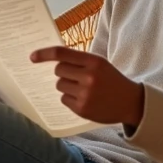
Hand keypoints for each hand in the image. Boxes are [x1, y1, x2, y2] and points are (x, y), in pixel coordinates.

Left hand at [30, 46, 144, 127]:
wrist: (131, 102)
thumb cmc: (111, 79)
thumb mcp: (100, 64)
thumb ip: (78, 60)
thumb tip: (51, 61)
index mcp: (94, 61)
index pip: (61, 53)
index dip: (44, 54)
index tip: (32, 57)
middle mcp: (89, 77)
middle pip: (58, 70)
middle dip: (64, 72)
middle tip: (77, 76)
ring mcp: (85, 94)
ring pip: (60, 85)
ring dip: (66, 85)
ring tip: (83, 89)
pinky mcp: (82, 109)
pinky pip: (63, 99)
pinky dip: (70, 98)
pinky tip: (85, 99)